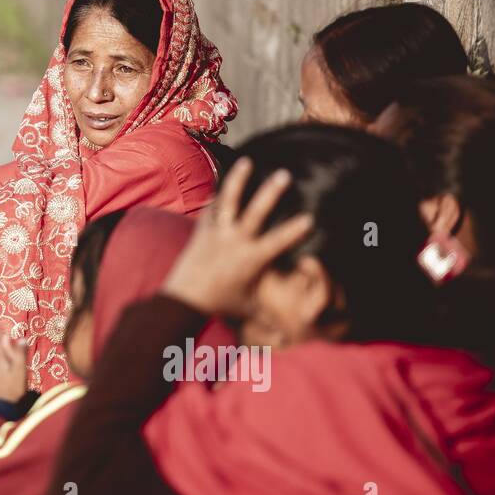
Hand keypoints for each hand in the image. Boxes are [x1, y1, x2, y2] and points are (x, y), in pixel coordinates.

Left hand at [161, 157, 313, 317]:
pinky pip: (210, 208)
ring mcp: (217, 233)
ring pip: (229, 201)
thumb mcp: (249, 307)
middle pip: (255, 213)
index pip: (277, 242)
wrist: (184, 298)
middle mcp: (235, 241)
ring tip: (248, 162)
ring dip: (238, 181)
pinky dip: (215, 194)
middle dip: (270, 193)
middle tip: (284, 175)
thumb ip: (270, 314)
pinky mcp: (201, 230)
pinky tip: (221, 179)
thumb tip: (290, 332)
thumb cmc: (220, 303)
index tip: (310, 217)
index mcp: (251, 259)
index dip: (294, 230)